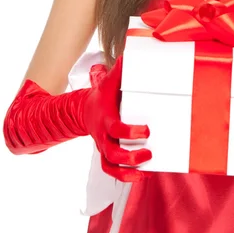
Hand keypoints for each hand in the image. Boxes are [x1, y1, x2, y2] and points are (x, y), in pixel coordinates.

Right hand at [84, 55, 151, 181]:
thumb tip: (128, 55)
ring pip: (110, 166)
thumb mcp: (108, 82)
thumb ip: (119, 71)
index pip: (115, 129)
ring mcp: (104, 147)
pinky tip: (143, 175)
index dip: (129, 132)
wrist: (84, 110)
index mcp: (105, 118)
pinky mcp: (106, 154)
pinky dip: (125, 177)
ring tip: (147, 169)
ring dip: (128, 172)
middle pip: (112, 154)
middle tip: (149, 153)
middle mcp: (103, 136)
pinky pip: (111, 171)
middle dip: (130, 157)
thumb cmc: (102, 96)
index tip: (146, 130)